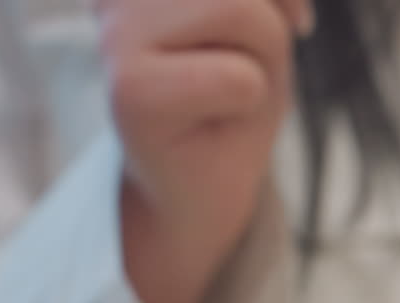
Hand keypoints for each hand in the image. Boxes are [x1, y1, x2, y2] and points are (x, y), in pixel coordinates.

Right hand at [95, 0, 312, 302]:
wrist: (204, 187)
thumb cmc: (237, 99)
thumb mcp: (264, 25)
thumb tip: (284, 6)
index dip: (276, 4)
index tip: (255, 44)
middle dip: (267, 37)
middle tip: (238, 80)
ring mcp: (114, 37)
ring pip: (242, 13)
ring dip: (260, 66)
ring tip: (226, 95)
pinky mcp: (128, 91)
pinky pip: (239, 77)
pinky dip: (251, 102)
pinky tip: (212, 120)